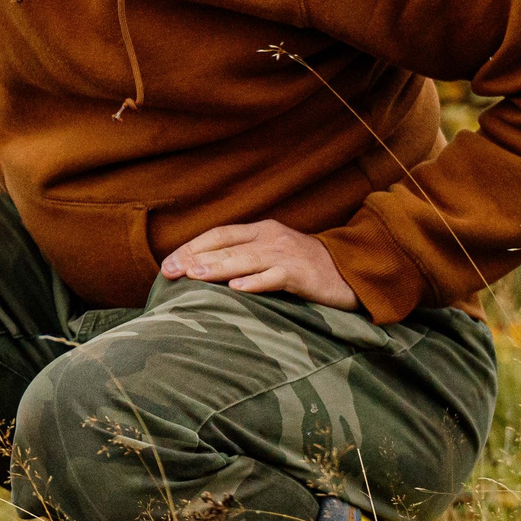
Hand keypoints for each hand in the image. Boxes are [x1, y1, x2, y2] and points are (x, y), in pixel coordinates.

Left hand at [160, 220, 360, 310]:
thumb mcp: (273, 254)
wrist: (353, 271)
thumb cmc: (306, 267)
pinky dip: (256, 283)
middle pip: (226, 247)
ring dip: (217, 268)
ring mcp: (287, 255)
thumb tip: (202, 270)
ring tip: (193, 276)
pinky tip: (238, 289)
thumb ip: (245, 257)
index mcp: (261, 231)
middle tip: (169, 272)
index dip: (192, 247)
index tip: (168, 263)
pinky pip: (276, 277)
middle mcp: (271, 238)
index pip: (218, 234)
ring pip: (246, 260)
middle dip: (195, 258)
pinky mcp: (303, 274)